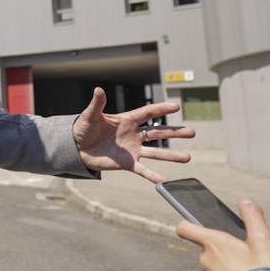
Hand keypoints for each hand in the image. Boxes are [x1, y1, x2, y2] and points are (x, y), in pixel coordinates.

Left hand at [71, 87, 192, 182]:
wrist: (77, 148)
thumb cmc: (83, 129)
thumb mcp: (89, 116)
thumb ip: (97, 104)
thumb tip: (98, 89)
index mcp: (126, 120)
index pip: (147, 113)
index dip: (161, 109)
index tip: (176, 106)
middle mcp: (133, 134)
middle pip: (158, 132)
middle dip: (175, 132)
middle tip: (192, 132)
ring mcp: (132, 149)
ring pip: (155, 152)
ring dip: (171, 155)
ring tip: (188, 158)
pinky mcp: (127, 163)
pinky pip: (142, 170)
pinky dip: (152, 175)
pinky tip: (164, 181)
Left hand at [176, 199, 269, 270]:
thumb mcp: (263, 239)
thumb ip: (253, 217)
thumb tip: (245, 202)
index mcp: (213, 243)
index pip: (186, 229)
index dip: (188, 224)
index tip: (193, 224)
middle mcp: (206, 261)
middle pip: (208, 249)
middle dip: (223, 250)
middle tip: (245, 254)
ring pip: (215, 268)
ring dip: (228, 268)